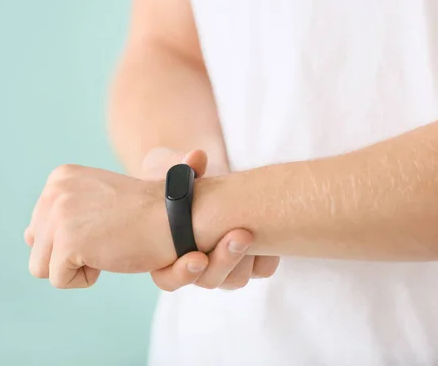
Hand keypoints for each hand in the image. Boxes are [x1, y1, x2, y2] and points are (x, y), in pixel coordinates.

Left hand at [24, 163, 179, 287]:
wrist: (175, 218)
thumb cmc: (142, 215)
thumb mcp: (95, 201)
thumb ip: (60, 213)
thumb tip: (27, 236)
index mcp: (60, 177)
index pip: (40, 225)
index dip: (73, 236)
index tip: (104, 225)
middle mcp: (54, 191)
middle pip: (37, 246)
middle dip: (71, 252)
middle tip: (107, 238)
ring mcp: (59, 215)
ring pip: (41, 266)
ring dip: (75, 267)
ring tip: (105, 248)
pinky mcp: (68, 242)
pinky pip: (59, 280)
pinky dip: (85, 278)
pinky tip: (108, 257)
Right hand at [140, 147, 279, 290]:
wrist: (210, 190)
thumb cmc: (183, 187)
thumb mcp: (177, 176)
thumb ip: (181, 170)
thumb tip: (197, 157)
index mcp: (167, 254)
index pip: (168, 279)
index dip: (181, 273)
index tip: (197, 257)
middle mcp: (196, 266)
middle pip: (208, 280)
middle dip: (224, 261)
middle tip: (239, 235)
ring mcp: (224, 265)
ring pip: (235, 279)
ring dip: (243, 259)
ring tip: (249, 231)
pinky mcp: (249, 260)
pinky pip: (260, 269)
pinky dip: (266, 255)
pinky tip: (269, 233)